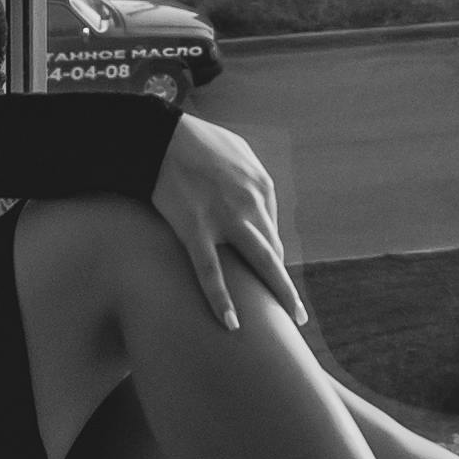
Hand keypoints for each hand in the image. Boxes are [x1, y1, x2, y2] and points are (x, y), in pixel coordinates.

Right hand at [153, 116, 304, 331]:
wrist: (160, 136)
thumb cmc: (196, 142)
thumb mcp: (237, 152)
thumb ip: (252, 179)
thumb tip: (259, 206)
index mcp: (261, 186)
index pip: (270, 233)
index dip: (268, 259)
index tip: (264, 280)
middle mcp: (251, 203)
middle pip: (275, 253)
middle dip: (288, 287)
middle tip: (298, 315)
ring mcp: (225, 218)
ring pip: (259, 262)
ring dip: (278, 293)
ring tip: (286, 322)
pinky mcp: (195, 228)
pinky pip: (210, 271)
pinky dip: (221, 299)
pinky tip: (231, 323)